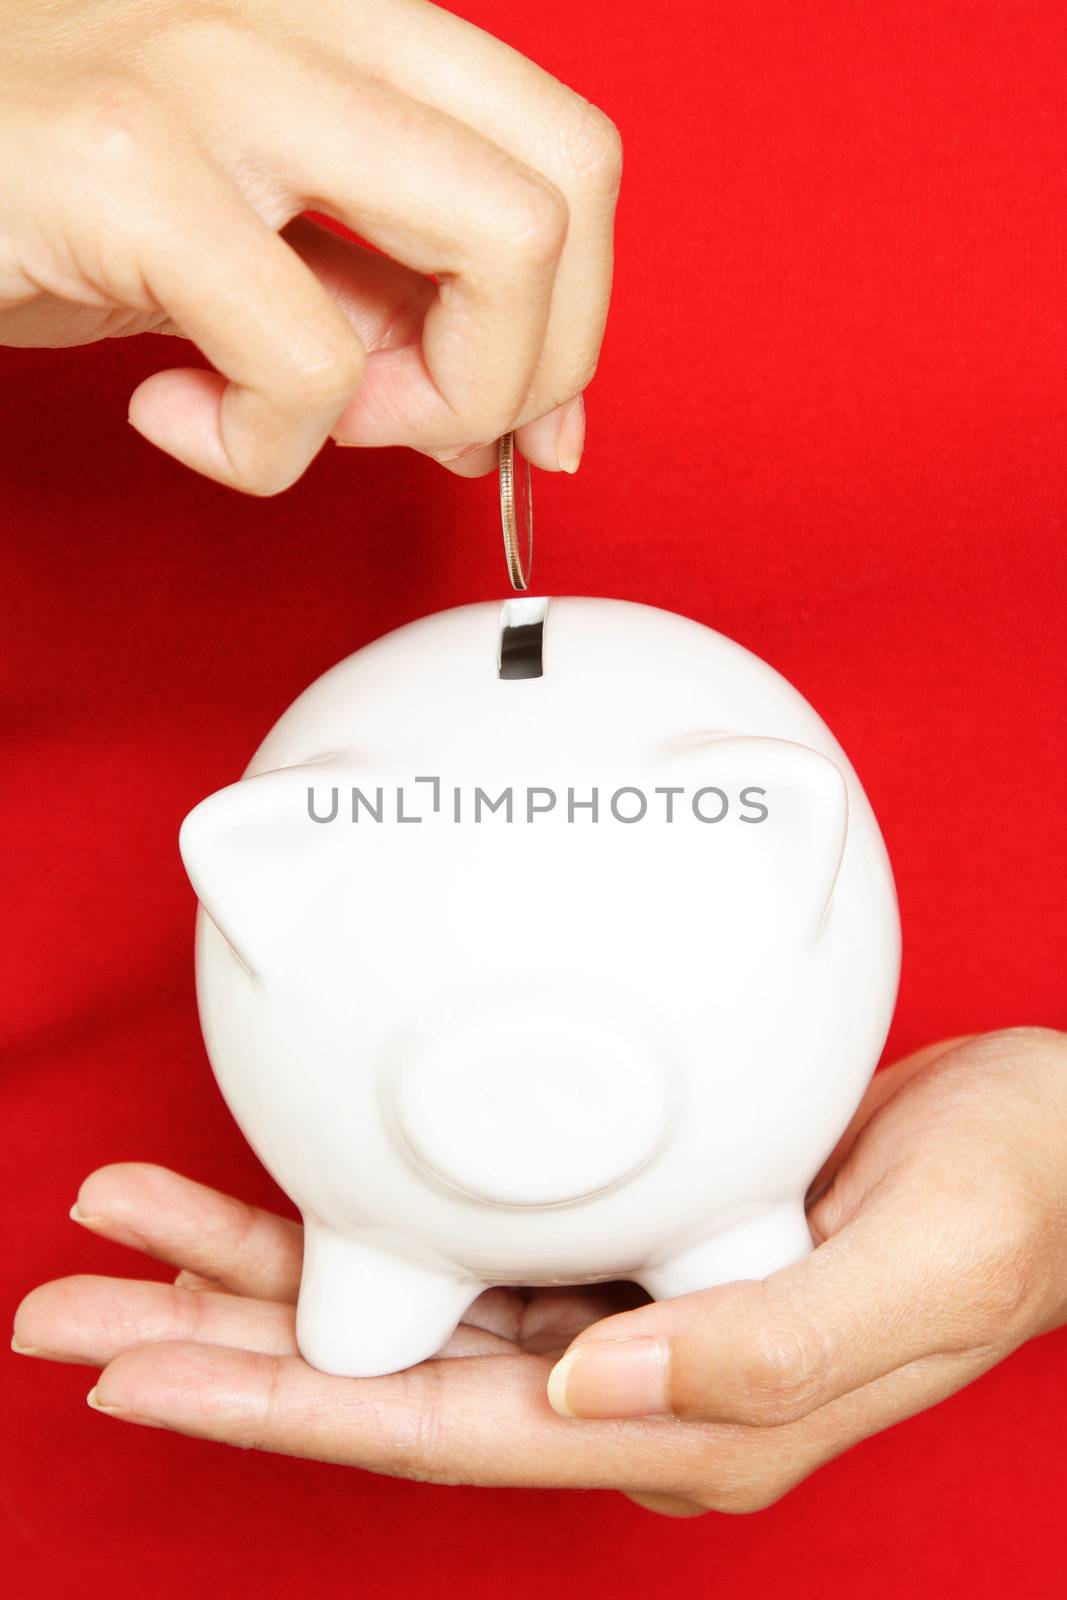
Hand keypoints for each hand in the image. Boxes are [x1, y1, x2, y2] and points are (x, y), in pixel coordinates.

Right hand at [0, 0, 620, 490]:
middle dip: (531, 369)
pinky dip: (259, 451)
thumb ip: (377, 296)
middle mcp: (303, 16)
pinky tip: (167, 413)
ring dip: (434, 401)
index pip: (569, 153)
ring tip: (300, 419)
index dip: (576, 318)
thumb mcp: (242, 237)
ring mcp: (221, 73)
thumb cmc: (36, 191)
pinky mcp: (131, 168)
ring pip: (502, 245)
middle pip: (569, 189)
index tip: (527, 422)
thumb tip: (509, 416)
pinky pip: (310, 366)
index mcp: (344, 25)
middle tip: (422, 431)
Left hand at [14, 1029, 1066, 1515]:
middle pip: (384, 1378)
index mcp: (689, 1417)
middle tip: (70, 1307)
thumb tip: (590, 1392)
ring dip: (264, 1272)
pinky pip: (462, 1245)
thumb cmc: (1016, 1204)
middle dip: (221, 1343)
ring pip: (402, 1308)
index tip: (137, 1375)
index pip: (441, 1432)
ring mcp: (622, 1315)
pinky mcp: (630, 1244)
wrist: (1060, 1149)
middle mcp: (632, 1382)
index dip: (281, 1410)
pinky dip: (360, 1221)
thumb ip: (770, 1346)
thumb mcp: (926, 1266)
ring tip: (133, 1235)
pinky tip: (289, 1194)